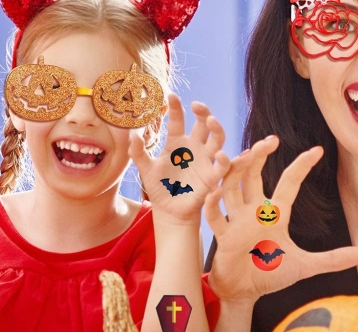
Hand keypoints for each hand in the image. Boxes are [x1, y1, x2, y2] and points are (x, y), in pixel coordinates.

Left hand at [129, 94, 229, 221]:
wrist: (168, 210)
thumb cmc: (159, 187)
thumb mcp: (146, 170)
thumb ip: (139, 153)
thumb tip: (132, 136)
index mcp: (176, 143)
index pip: (177, 120)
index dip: (176, 108)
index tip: (171, 95)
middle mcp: (193, 147)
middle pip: (202, 125)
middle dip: (203, 113)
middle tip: (198, 105)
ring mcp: (204, 161)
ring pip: (217, 140)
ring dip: (217, 129)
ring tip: (211, 120)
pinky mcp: (211, 177)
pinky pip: (221, 167)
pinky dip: (224, 161)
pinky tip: (221, 155)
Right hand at [204, 136, 357, 302]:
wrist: (244, 293)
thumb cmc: (270, 274)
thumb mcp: (304, 266)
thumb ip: (331, 259)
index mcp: (274, 214)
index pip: (288, 183)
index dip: (301, 166)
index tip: (317, 150)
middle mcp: (253, 212)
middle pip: (253, 176)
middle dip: (259, 156)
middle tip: (269, 140)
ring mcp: (236, 221)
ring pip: (231, 187)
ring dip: (233, 171)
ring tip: (240, 156)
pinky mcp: (223, 236)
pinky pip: (214, 216)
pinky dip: (213, 203)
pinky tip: (216, 191)